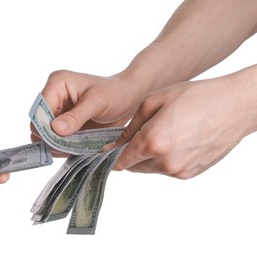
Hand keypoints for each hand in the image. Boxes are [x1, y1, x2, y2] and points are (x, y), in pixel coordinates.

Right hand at [30, 70, 144, 156]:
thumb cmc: (115, 93)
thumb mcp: (96, 103)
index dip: (44, 127)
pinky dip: (63, 147)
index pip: (40, 109)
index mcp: (57, 84)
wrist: (129, 98)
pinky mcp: (64, 124)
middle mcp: (53, 97)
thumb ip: (76, 117)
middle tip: (66, 148)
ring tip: (72, 149)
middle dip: (50, 138)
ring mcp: (58, 112)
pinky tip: (74, 150)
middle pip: (40, 123)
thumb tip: (55, 129)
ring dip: (56, 145)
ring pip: (46, 134)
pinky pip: (56, 140)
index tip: (57, 141)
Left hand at [103, 69, 256, 178]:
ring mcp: (180, 170)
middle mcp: (165, 162)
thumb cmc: (195, 96)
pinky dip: (165, 159)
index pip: (121, 161)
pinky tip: (176, 141)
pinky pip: (168, 170)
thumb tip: (118, 142)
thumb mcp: (155, 100)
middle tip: (135, 137)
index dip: (112, 156)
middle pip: (134, 167)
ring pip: (151, 169)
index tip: (107, 151)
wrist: (234, 105)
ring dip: (148, 157)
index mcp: (153, 142)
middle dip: (130, 155)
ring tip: (162, 134)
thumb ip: (131, 124)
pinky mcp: (191, 173)